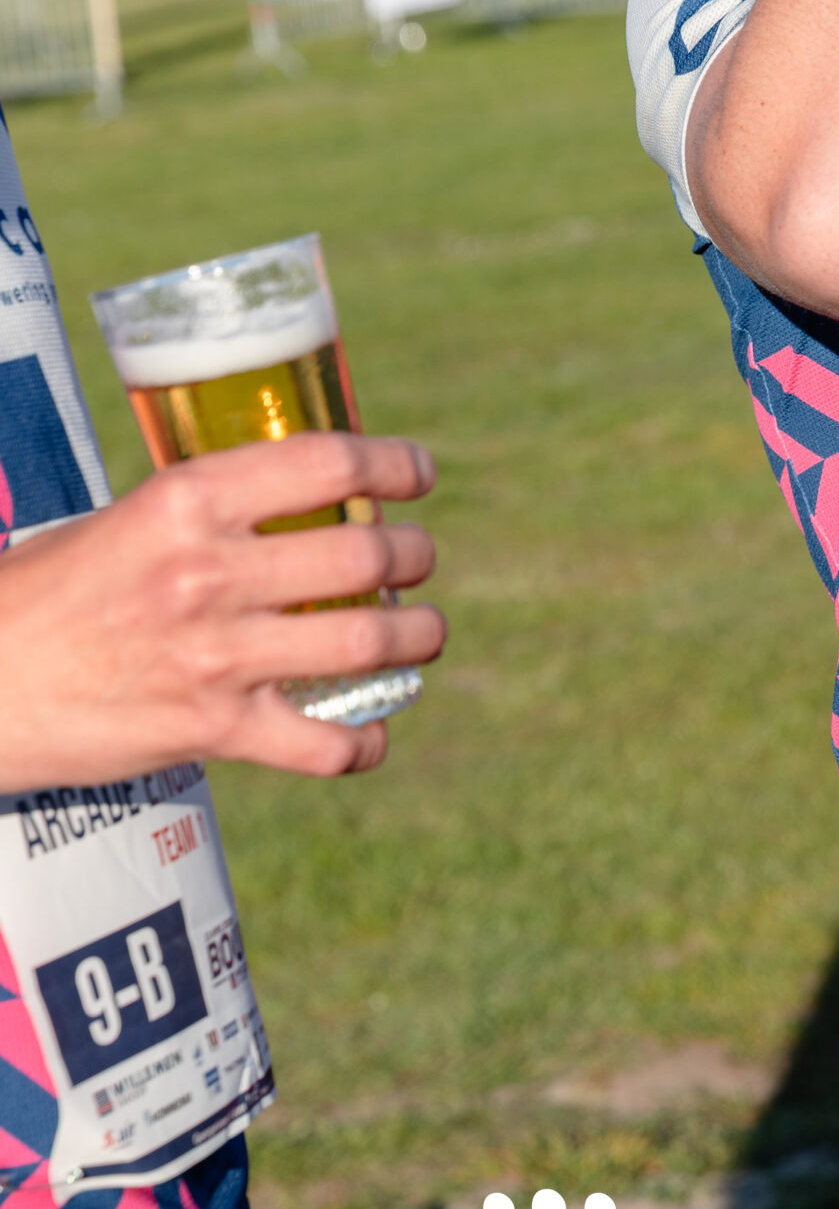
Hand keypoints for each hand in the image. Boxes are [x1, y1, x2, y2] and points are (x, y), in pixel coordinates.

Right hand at [0, 433, 446, 789]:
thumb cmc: (46, 595)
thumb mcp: (126, 522)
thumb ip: (209, 516)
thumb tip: (306, 505)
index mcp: (185, 502)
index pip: (326, 463)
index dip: (393, 465)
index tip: (418, 475)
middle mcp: (207, 573)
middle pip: (366, 552)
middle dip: (415, 555)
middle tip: (417, 561)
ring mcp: (215, 655)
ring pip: (369, 642)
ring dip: (419, 637)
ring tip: (422, 634)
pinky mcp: (213, 728)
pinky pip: (326, 746)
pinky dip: (365, 744)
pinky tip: (372, 733)